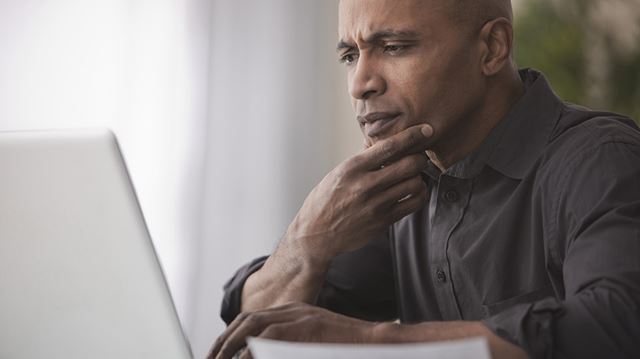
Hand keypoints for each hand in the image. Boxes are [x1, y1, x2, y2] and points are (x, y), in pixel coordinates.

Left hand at [208, 302, 375, 358]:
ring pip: (253, 323)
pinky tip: (242, 358)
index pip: (251, 319)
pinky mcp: (307, 326)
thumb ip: (289, 345)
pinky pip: (271, 334)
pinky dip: (253, 347)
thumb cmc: (345, 346)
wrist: (374, 340)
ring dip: (231, 343)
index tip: (218, 353)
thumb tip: (259, 354)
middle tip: (210, 358)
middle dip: (224, 340)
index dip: (230, 336)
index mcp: (292, 313)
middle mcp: (292, 310)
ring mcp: (300, 316)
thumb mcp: (312, 343)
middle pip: (246, 319)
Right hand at [285, 124, 432, 260]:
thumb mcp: (338, 172)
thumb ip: (362, 158)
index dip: (412, 136)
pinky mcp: (384, 221)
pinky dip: (420, 194)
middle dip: (419, 158)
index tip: (426, 130)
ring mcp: (376, 204)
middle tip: (418, 157)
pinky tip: (415, 191)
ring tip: (413, 176)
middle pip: (409, 164)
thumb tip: (380, 141)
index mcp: (353, 168)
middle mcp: (365, 185)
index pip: (389, 146)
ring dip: (419, 177)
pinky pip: (414, 203)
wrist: (317, 233)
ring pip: (414, 183)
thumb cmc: (326, 200)